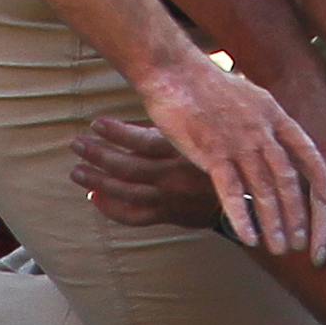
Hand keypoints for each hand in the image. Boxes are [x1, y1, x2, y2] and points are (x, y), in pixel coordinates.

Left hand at [72, 117, 219, 229]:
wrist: (248, 199)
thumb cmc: (227, 160)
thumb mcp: (210, 136)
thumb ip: (179, 127)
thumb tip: (149, 108)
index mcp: (185, 152)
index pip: (142, 141)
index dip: (116, 132)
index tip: (96, 123)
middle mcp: (174, 177)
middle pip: (127, 167)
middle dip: (97, 155)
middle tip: (77, 144)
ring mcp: (170, 199)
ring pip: (125, 192)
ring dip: (97, 180)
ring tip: (77, 171)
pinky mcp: (169, 215)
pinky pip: (134, 216)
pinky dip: (111, 209)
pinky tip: (95, 198)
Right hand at [136, 61, 325, 259]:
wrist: (175, 73)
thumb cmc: (208, 86)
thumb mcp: (250, 96)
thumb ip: (264, 122)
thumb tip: (274, 143)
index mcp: (275, 115)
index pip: (307, 151)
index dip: (320, 178)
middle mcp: (262, 131)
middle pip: (288, 179)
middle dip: (298, 214)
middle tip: (303, 241)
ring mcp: (239, 143)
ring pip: (263, 191)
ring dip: (274, 223)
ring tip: (281, 248)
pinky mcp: (212, 154)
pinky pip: (231, 192)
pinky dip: (242, 218)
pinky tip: (249, 238)